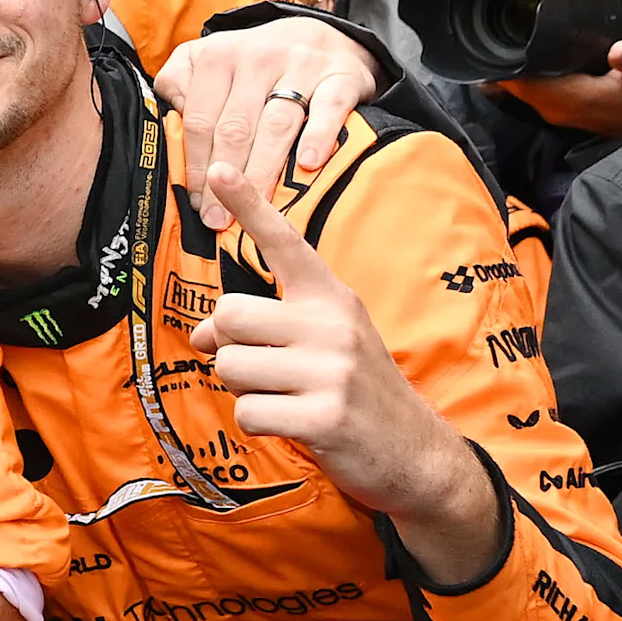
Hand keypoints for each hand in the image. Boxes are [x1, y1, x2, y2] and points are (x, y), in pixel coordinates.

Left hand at [154, 15, 379, 227]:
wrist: (321, 35)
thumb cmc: (253, 62)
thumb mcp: (206, 58)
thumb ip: (177, 82)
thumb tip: (169, 117)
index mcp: (217, 57)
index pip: (199, 121)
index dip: (196, 166)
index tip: (196, 202)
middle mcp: (257, 58)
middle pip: (235, 128)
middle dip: (225, 179)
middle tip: (220, 218)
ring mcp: (301, 65)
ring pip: (277, 124)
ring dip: (263, 169)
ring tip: (257, 206)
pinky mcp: (341, 76)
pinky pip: (329, 109)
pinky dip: (318, 135)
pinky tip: (308, 163)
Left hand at [192, 165, 495, 551]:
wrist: (416, 453)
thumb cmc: (356, 391)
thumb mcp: (326, 342)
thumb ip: (269, 326)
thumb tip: (205, 334)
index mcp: (334, 299)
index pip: (286, 243)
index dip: (249, 205)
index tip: (219, 167)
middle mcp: (333, 325)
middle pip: (231, 315)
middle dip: (230, 348)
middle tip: (264, 369)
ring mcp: (330, 371)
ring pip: (231, 367)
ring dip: (245, 390)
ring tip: (287, 398)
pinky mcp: (323, 416)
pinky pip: (247, 413)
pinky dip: (258, 424)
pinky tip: (295, 425)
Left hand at [490, 41, 621, 138]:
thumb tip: (619, 50)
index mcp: (570, 99)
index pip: (519, 84)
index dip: (503, 66)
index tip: (491, 45)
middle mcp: (558, 109)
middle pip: (516, 86)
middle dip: (506, 65)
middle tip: (499, 37)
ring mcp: (560, 113)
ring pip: (525, 90)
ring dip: (518, 73)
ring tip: (511, 47)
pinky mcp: (567, 111)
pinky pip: (537, 93)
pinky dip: (531, 79)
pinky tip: (534, 64)